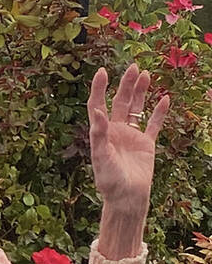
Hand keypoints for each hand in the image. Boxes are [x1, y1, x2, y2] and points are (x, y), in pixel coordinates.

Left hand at [87, 64, 167, 214]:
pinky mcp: (146, 144)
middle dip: (125, 84)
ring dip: (140, 92)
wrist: (127, 197)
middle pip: (120, 102)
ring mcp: (131, 136)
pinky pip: (153, 124)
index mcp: (101, 133)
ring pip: (137, 109)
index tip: (102, 71)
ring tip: (146, 74)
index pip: (98, 105)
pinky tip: (165, 98)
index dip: (99, 89)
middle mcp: (115, 131)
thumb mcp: (101, 156)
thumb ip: (99, 134)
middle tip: (133, 66)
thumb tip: (98, 111)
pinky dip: (159, 112)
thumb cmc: (109, 180)